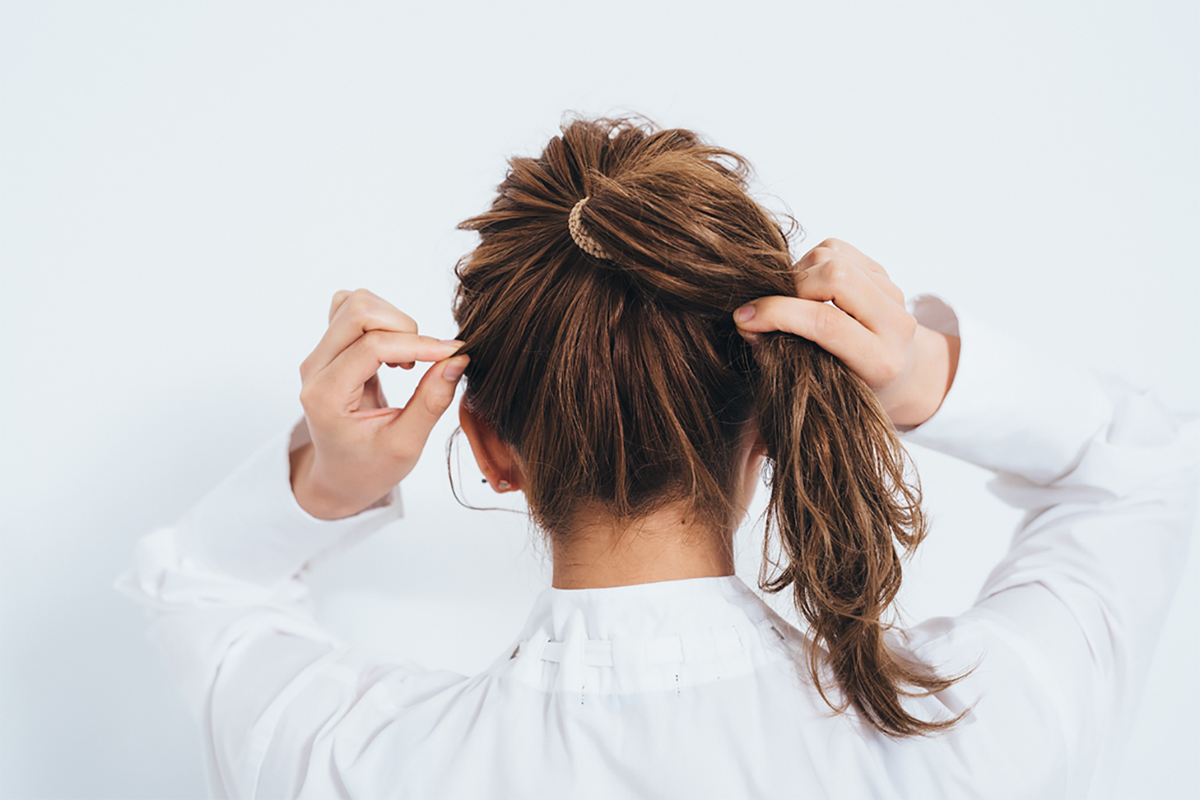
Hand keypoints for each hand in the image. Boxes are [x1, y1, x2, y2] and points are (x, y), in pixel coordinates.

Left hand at [290, 289, 468, 518]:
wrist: (339, 476)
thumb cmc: (369, 468)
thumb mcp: (406, 445)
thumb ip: (431, 402)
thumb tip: (458, 360)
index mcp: (327, 397)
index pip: (373, 346)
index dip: (419, 344)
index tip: (453, 354)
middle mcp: (315, 369)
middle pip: (358, 310)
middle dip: (403, 327)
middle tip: (423, 359)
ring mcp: (319, 355)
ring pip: (355, 303)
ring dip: (393, 322)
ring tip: (407, 359)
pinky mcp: (329, 348)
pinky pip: (351, 310)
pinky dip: (382, 321)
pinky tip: (393, 351)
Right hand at [732, 239, 958, 427]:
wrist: (903, 376)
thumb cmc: (853, 390)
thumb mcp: (819, 390)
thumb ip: (780, 359)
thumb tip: (745, 324)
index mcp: (880, 361)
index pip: (826, 323)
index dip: (778, 314)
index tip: (744, 318)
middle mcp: (894, 323)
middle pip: (835, 277)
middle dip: (790, 286)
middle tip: (769, 305)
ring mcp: (893, 294)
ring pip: (833, 256)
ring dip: (797, 272)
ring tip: (787, 298)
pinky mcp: (884, 273)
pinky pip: (836, 249)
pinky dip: (809, 262)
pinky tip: (806, 287)